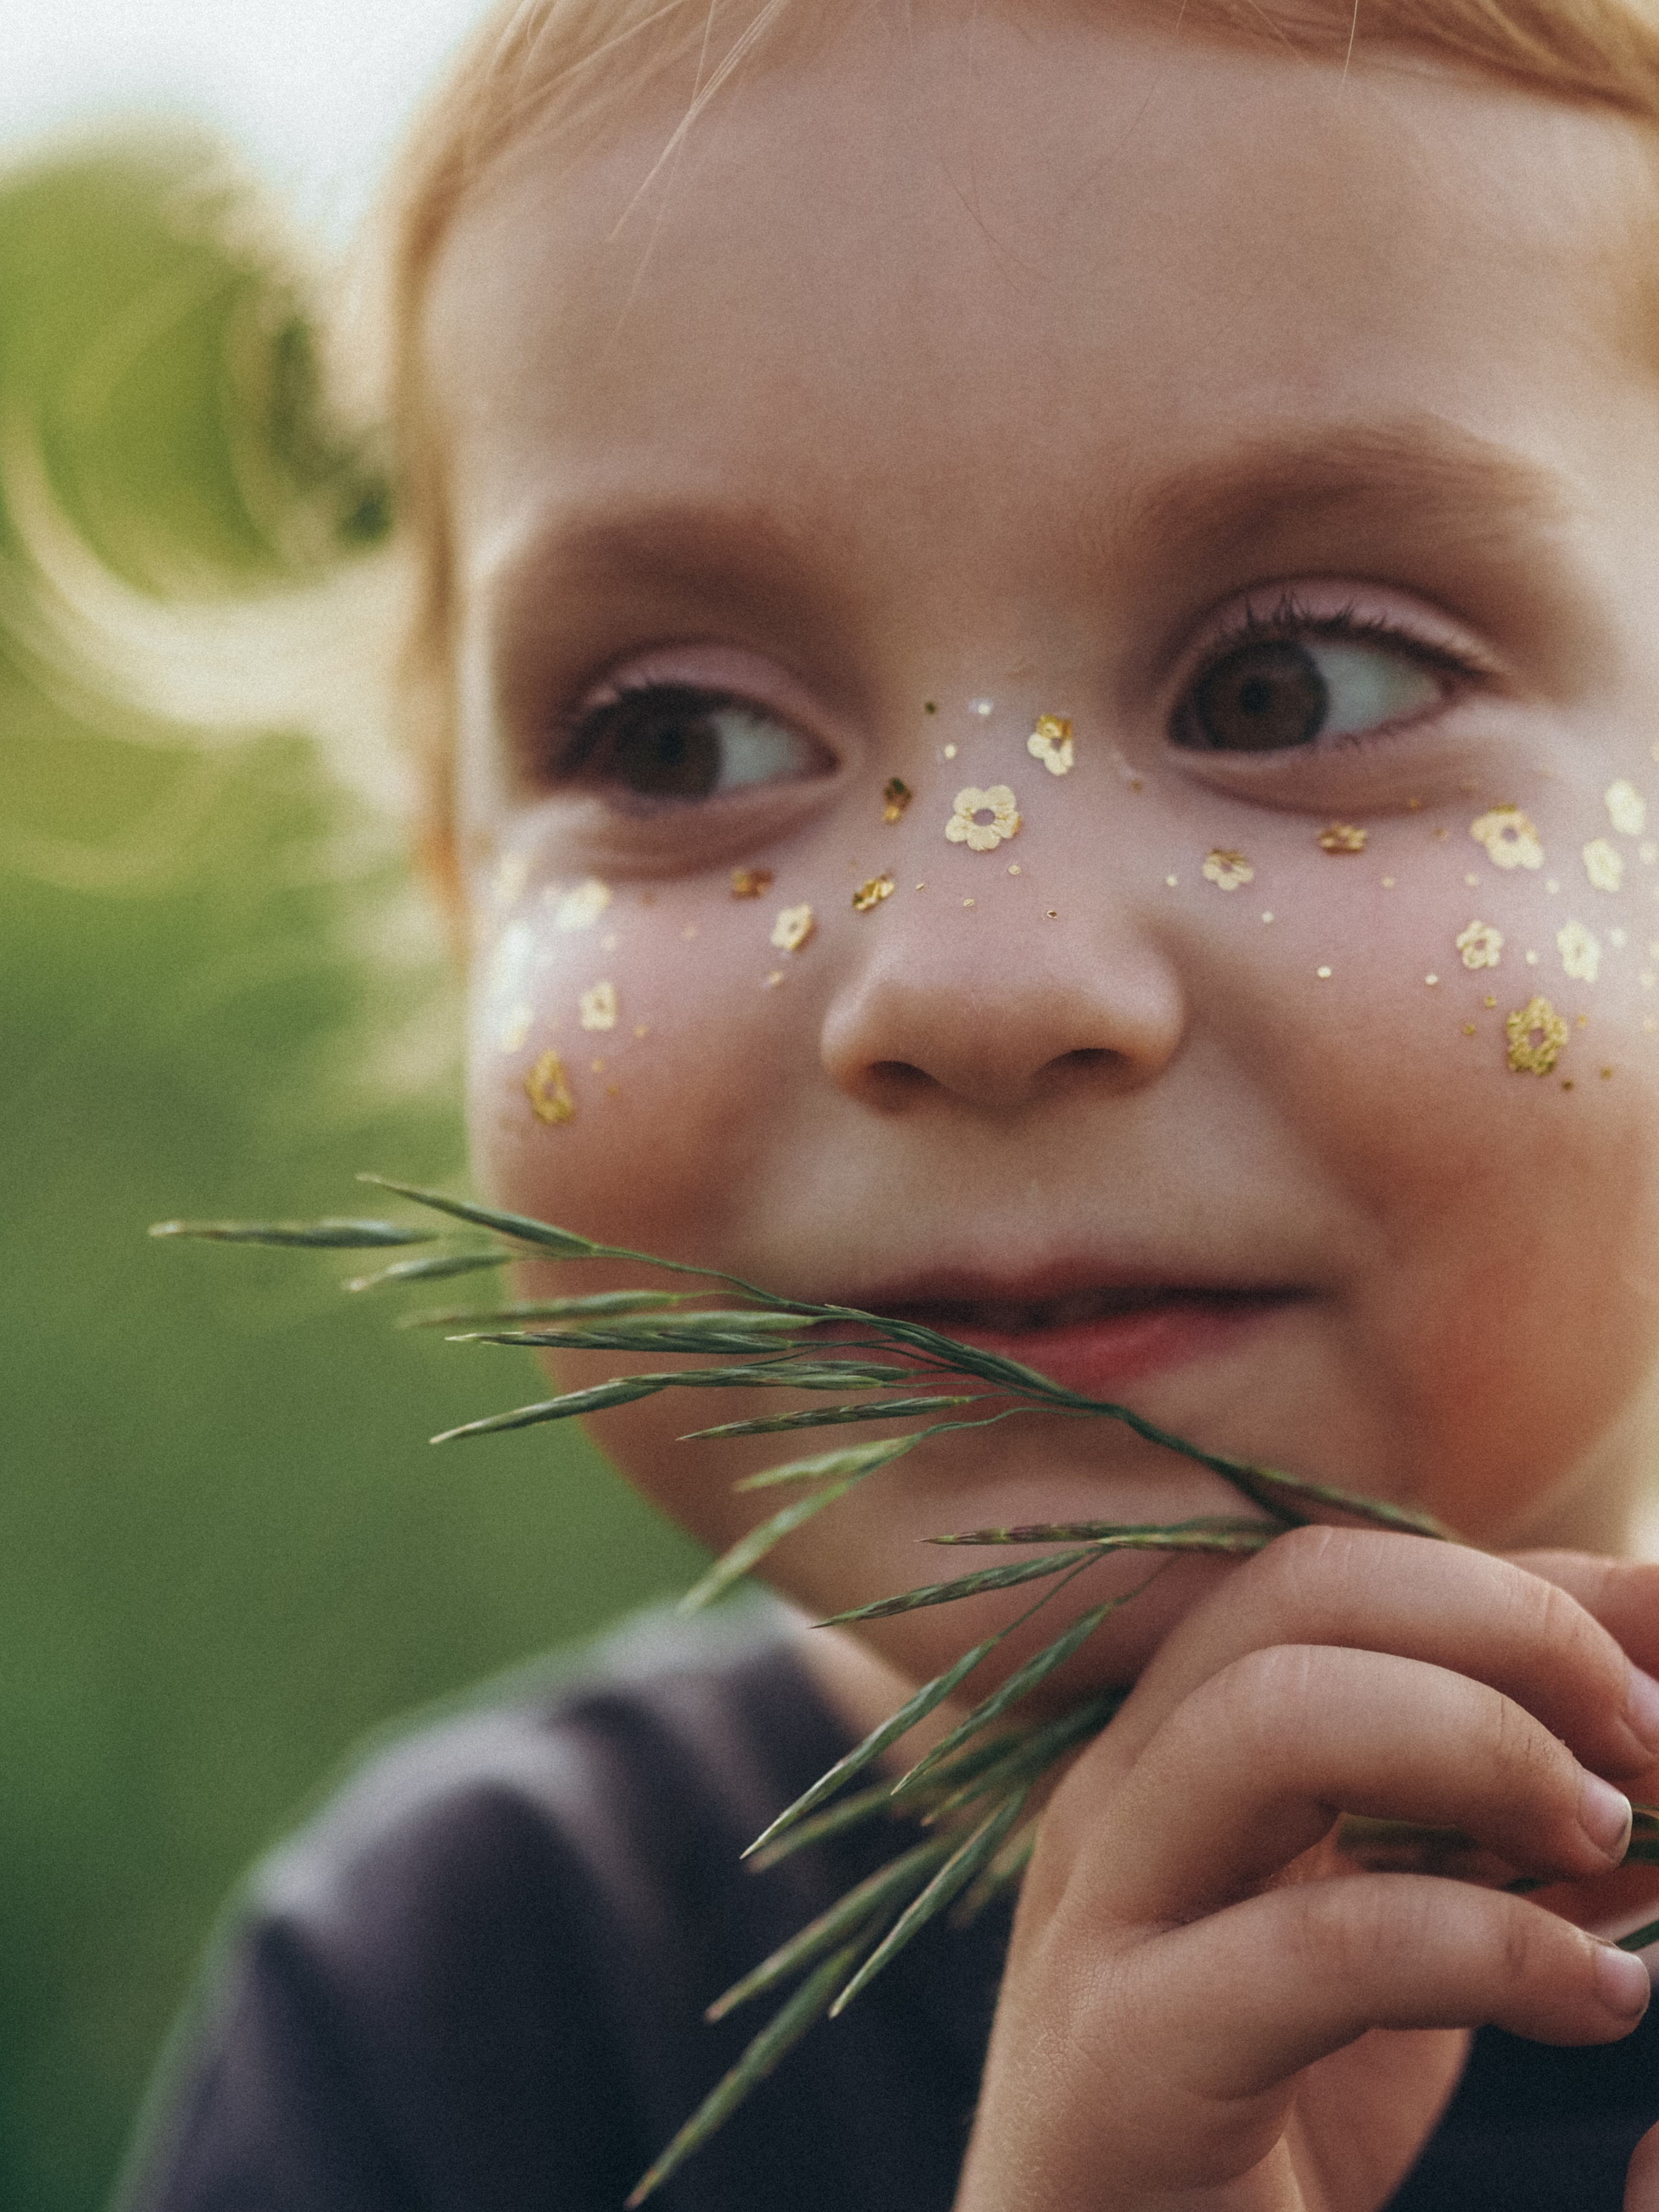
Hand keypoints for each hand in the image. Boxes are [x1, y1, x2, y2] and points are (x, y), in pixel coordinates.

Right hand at [953, 1527, 1658, 2211]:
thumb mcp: (1408, 1953)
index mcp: (1170, 1751)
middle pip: (1297, 1589)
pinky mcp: (1121, 2059)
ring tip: (1609, 1836)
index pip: (1344, 1575)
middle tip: (1649, 1731)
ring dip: (1482, 1742)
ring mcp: (1102, 1914)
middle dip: (1506, 1624)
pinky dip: (1495, 1946)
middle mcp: (1118, 1794)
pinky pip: (1323, 1942)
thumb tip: (1657, 1743)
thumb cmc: (1258, 2139)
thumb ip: (1506, 1841)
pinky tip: (1603, 1999)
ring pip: (1271, 1714)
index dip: (1528, 1582)